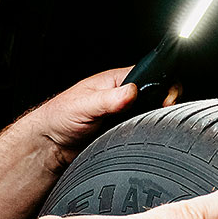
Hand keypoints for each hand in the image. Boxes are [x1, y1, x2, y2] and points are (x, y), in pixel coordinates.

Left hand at [32, 67, 180, 169]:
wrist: (52, 144)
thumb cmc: (60, 116)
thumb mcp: (84, 105)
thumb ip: (108, 99)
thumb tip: (131, 92)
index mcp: (117, 81)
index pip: (152, 75)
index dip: (164, 86)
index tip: (166, 100)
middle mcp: (124, 96)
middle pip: (157, 97)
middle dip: (163, 107)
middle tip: (157, 118)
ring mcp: (126, 115)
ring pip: (152, 117)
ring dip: (153, 123)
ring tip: (143, 130)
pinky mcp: (124, 132)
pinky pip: (143, 133)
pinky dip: (144, 137)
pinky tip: (137, 141)